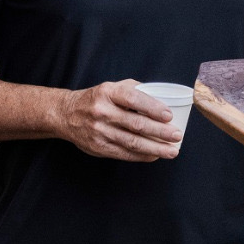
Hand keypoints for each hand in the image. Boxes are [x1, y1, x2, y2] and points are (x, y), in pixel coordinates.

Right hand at [57, 80, 182, 161]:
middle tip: (177, 135)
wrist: (67, 114)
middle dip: (160, 132)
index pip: (133, 99)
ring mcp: (99, 131)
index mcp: (108, 93)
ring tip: (172, 151)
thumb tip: (161, 99)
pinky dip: (142, 156)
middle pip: (136, 124)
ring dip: (155, 148)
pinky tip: (155, 155)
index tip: (169, 115)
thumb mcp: (112, 87)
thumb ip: (134, 90)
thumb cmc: (97, 99)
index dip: (152, 108)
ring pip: (132, 142)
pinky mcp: (99, 147)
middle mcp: (102, 112)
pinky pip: (124, 153)